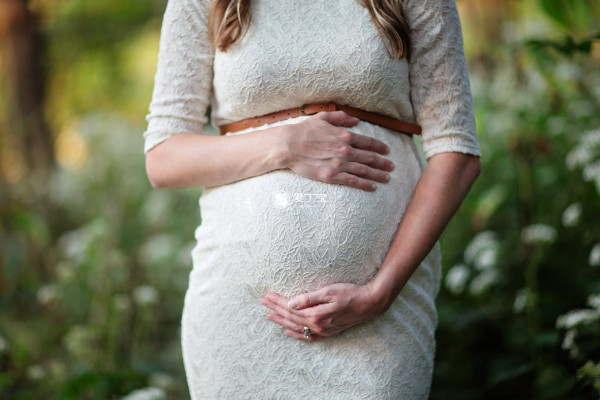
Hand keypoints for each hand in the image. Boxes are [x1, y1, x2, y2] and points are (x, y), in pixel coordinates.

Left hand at [261, 283, 385, 340]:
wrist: (368, 304)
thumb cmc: (350, 293)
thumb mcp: (328, 291)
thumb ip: (309, 298)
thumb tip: (291, 303)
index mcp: (315, 314)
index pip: (290, 307)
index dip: (278, 301)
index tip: (267, 295)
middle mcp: (317, 325)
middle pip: (291, 317)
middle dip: (276, 309)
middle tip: (263, 302)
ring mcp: (322, 330)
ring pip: (297, 326)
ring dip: (282, 320)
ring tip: (270, 316)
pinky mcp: (328, 331)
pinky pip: (308, 336)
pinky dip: (296, 334)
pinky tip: (288, 332)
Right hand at [278, 111, 394, 191]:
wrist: (289, 146)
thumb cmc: (303, 131)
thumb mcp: (323, 117)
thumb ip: (341, 117)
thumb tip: (356, 120)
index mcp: (344, 136)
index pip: (368, 142)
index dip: (380, 147)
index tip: (387, 151)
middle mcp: (345, 150)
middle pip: (370, 158)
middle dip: (383, 163)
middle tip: (392, 167)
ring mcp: (340, 164)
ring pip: (364, 171)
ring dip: (378, 175)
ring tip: (387, 178)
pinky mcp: (332, 176)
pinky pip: (352, 181)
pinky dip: (365, 184)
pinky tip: (373, 187)